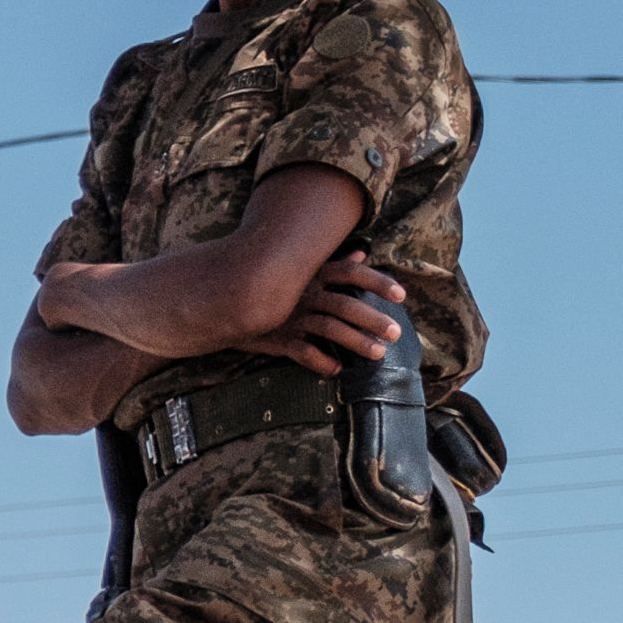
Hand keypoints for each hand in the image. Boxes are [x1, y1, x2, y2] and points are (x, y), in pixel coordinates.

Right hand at [237, 251, 404, 376]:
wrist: (222, 302)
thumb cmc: (268, 284)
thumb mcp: (298, 269)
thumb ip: (332, 263)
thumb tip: (362, 253)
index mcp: (311, 274)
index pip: (349, 272)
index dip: (376, 282)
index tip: (401, 295)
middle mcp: (304, 293)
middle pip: (344, 304)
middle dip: (372, 319)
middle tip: (395, 332)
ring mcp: (290, 316)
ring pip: (329, 329)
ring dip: (356, 342)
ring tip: (378, 354)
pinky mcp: (277, 338)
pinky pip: (302, 352)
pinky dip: (321, 362)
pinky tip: (337, 369)